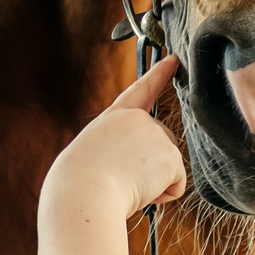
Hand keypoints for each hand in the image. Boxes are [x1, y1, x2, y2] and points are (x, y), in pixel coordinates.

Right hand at [41, 56, 186, 218]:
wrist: (84, 192)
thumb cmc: (78, 184)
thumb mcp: (93, 154)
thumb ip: (117, 150)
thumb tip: (139, 171)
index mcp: (113, 117)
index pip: (140, 91)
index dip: (159, 74)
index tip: (173, 59)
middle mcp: (137, 119)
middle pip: (161, 142)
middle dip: (151, 165)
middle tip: (120, 178)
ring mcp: (155, 134)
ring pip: (168, 167)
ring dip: (153, 183)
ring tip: (124, 184)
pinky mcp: (170, 156)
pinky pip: (176, 185)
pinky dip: (162, 195)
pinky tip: (139, 191)